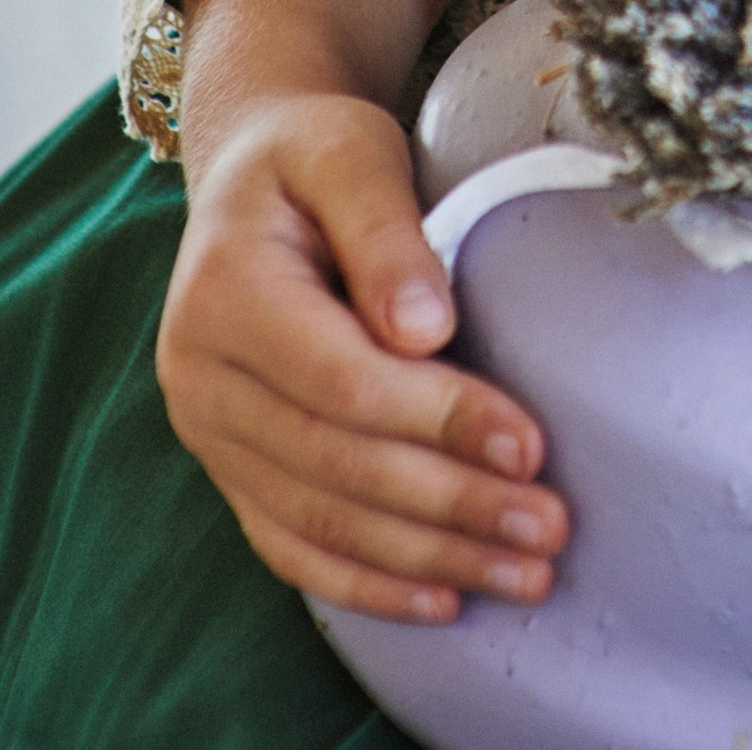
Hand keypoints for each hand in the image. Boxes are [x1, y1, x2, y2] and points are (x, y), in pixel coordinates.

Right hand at [158, 90, 568, 627]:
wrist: (252, 172)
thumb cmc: (316, 152)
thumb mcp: (350, 150)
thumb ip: (385, 230)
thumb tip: (425, 328)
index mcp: (225, 291)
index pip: (342, 380)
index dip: (437, 418)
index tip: (531, 444)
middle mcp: (200, 376)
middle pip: (337, 465)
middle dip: (451, 504)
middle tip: (550, 528)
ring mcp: (209, 433)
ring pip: (320, 521)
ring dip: (428, 557)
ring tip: (526, 575)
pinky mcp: (231, 468)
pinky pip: (294, 546)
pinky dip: (368, 582)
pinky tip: (444, 600)